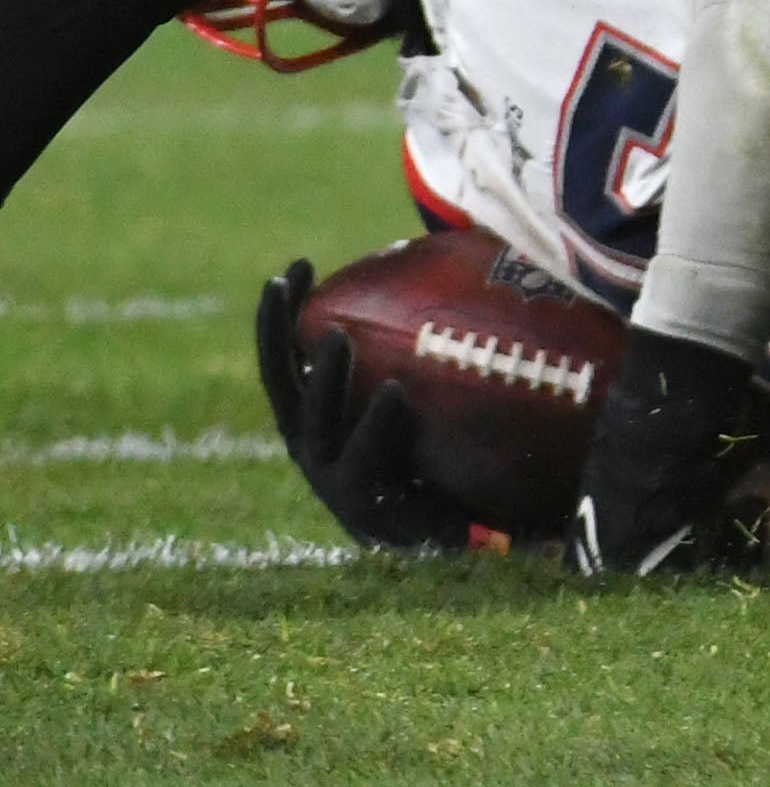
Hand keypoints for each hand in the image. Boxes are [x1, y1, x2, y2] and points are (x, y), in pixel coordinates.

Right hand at [257, 265, 477, 552]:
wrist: (455, 537)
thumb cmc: (437, 458)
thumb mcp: (423, 397)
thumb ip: (421, 349)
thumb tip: (457, 267)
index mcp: (318, 419)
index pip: (290, 359)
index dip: (285, 316)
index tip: (297, 266)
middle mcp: (316, 447)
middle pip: (283, 384)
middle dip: (278, 333)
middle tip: (285, 282)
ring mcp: (333, 480)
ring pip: (316, 424)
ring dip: (324, 378)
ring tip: (337, 334)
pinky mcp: (365, 509)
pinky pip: (365, 464)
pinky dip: (376, 426)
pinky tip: (394, 393)